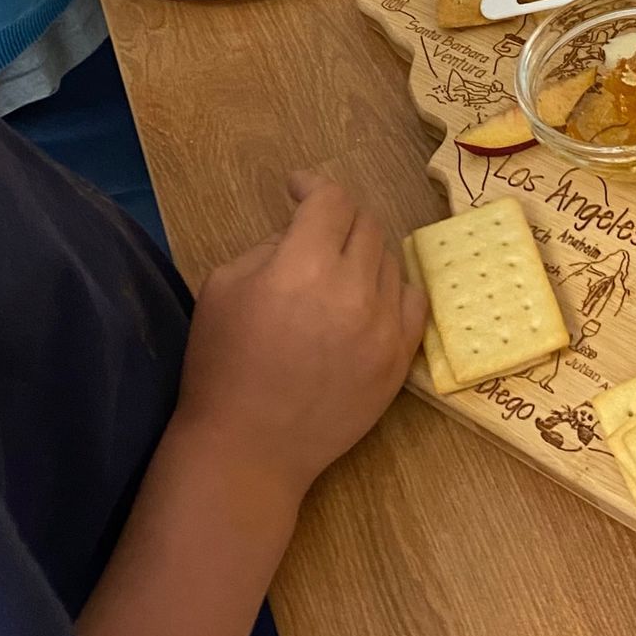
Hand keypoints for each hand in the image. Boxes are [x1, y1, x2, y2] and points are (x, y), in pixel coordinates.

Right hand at [179, 175, 424, 498]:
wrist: (248, 450)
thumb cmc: (222, 365)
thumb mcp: (223, 286)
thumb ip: (269, 246)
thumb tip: (302, 233)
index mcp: (304, 266)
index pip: (330, 201)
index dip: (312, 185)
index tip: (297, 189)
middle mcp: (354, 291)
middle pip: (366, 225)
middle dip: (338, 217)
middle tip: (315, 228)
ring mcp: (385, 328)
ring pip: (390, 261)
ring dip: (364, 253)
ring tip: (337, 269)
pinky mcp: (400, 360)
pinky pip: (413, 303)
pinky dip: (392, 290)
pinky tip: (369, 298)